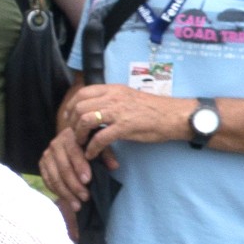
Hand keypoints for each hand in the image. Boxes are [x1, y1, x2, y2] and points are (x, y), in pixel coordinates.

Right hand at [37, 117, 103, 207]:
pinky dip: (58, 192)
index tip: (88, 180)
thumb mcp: (99, 144)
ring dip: (66, 193)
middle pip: (63, 168)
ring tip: (77, 205)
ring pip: (54, 178)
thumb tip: (114, 166)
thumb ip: (106, 155)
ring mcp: (46, 156)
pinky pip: (48, 182)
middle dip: (74, 185)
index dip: (80, 167)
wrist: (71, 139)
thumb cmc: (88, 143)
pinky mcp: (42, 165)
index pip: (73, 152)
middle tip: (85, 197)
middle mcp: (54, 145)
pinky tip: (68, 201)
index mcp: (69, 137)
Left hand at [62, 83, 191, 160]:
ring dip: (79, 135)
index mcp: (113, 90)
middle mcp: (114, 98)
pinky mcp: (125, 127)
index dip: (71, 106)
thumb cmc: (152, 109)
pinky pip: (100, 137)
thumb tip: (94, 108)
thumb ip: (110, 100)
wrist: (174, 115)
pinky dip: (92, 148)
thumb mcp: (128, 97)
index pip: (83, 93)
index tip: (69, 118)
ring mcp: (119, 112)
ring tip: (81, 143)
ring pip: (86, 120)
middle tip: (73, 134)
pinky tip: (91, 154)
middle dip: (73, 123)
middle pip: (80, 107)